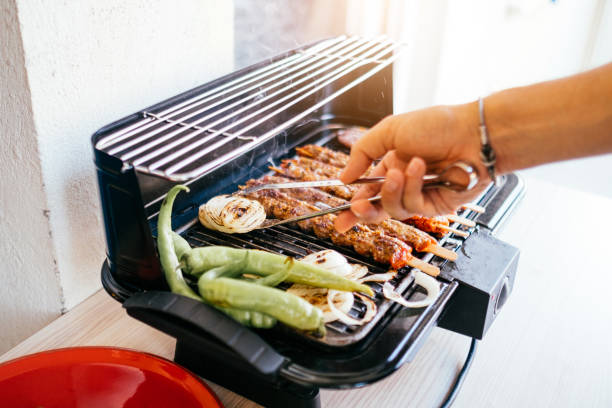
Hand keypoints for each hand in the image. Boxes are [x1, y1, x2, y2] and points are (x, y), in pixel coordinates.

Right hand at [334, 103, 491, 232]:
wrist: (472, 133)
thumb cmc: (437, 125)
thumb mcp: (389, 130)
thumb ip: (361, 153)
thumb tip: (343, 177)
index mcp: (392, 165)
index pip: (368, 192)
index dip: (354, 207)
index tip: (340, 219)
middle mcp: (405, 183)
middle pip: (378, 208)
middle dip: (365, 211)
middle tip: (357, 208)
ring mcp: (421, 195)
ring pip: (394, 209)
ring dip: (392, 190)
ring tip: (400, 170)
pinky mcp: (436, 206)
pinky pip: (414, 206)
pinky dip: (413, 188)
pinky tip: (420, 169)